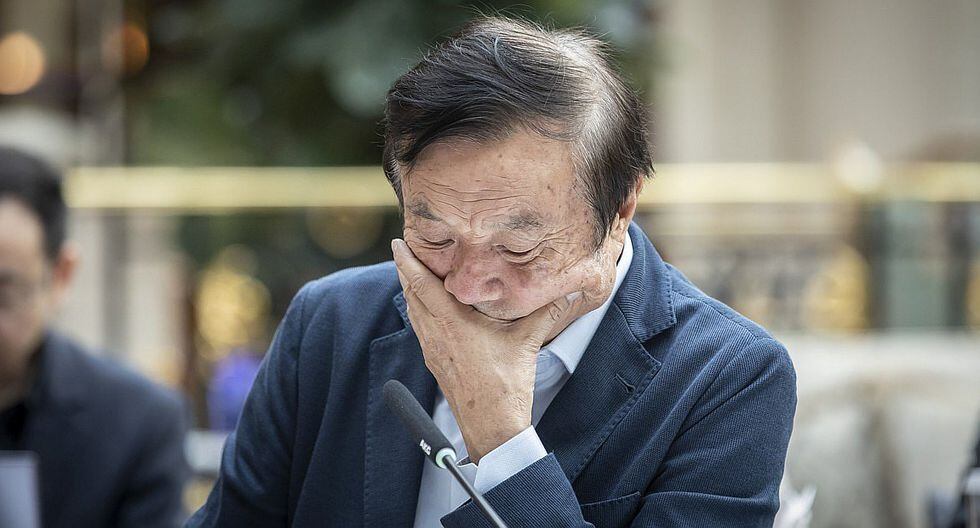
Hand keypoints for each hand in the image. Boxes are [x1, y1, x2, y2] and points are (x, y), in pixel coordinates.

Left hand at [391, 238, 582, 462]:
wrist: (491, 426)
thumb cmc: (505, 386)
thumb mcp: (528, 341)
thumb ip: (549, 311)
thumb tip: (574, 290)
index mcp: (452, 324)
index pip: (422, 285)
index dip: (408, 262)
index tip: (398, 242)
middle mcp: (436, 335)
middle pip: (411, 295)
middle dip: (404, 270)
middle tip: (402, 249)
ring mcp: (433, 351)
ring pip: (413, 313)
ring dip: (409, 290)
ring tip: (410, 273)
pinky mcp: (436, 363)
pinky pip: (420, 329)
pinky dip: (417, 311)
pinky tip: (424, 310)